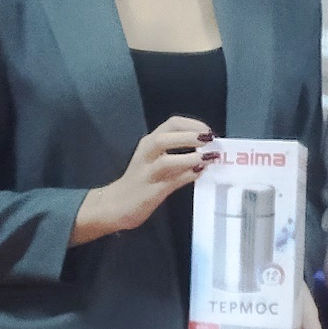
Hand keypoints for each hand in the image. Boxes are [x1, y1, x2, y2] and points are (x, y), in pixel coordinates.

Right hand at [73, 116, 215, 242]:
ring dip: (191, 157)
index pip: (172, 124)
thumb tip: (208, 151)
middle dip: (191, 136)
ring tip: (209, 158)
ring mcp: (147, 173)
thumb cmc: (141, 180)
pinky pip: (172, 182)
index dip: (193, 124)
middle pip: (165, 138)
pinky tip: (201, 173)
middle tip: (211, 140)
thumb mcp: (156, 160)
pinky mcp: (152, 191)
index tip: (208, 131)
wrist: (116, 204)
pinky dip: (188, 176)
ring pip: (167, 161)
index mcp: (149, 143)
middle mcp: (146, 154)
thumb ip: (177, 153)